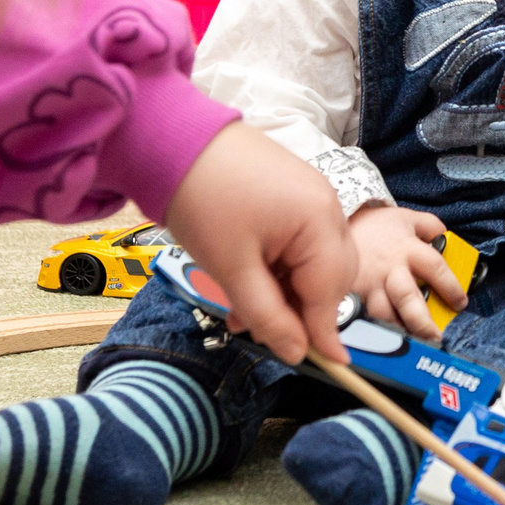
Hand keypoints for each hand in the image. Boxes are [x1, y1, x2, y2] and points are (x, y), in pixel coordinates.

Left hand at [165, 121, 358, 364]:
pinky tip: (246, 279)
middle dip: (299, 309)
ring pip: (311, 262)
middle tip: (258, 330)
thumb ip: (268, 316)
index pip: (330, 293)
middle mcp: (327, 207)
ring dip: (283, 290)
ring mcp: (311, 195)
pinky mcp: (293, 191)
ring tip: (240, 310)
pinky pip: (298, 241)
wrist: (172, 137)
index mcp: (320, 222)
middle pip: (329, 277)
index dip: (322, 332)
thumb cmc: (203, 200)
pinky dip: (277, 266)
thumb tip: (298, 354)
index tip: (332, 367)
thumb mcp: (233, 269)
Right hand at [347, 205, 466, 343]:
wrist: (335, 224)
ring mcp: (368, 284)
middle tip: (434, 336)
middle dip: (422, 322)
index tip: (459, 303)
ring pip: (382, 313)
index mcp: (408, 249)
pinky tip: (381, 337)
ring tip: (409, 341)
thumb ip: (431, 227)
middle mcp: (390, 269)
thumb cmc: (375, 225)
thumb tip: (448, 238)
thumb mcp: (407, 218)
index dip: (451, 289)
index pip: (436, 270)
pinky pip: (362, 316)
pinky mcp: (350, 294)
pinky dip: (372, 328)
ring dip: (397, 330)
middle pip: (408, 299)